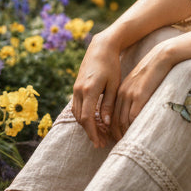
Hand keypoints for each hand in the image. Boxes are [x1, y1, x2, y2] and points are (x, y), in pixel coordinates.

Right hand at [71, 32, 123, 146]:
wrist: (101, 47)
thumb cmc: (111, 65)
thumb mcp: (114, 85)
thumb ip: (108, 104)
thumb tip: (107, 123)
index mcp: (89, 90)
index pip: (87, 118)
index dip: (92, 132)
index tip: (99, 142)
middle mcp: (79, 91)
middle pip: (80, 118)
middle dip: (90, 132)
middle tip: (100, 143)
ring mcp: (76, 88)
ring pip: (76, 113)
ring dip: (85, 125)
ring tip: (98, 134)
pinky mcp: (76, 87)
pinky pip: (76, 106)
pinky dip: (83, 115)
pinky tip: (92, 121)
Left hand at [112, 40, 179, 139]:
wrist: (161, 57)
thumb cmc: (154, 71)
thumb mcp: (140, 84)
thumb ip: (135, 96)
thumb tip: (135, 111)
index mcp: (120, 91)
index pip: (111, 114)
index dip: (111, 128)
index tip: (115, 139)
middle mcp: (122, 94)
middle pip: (113, 120)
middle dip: (114, 135)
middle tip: (119, 146)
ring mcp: (130, 95)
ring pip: (122, 121)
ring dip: (123, 134)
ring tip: (126, 145)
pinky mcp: (140, 96)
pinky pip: (133, 116)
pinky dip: (132, 128)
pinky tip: (135, 135)